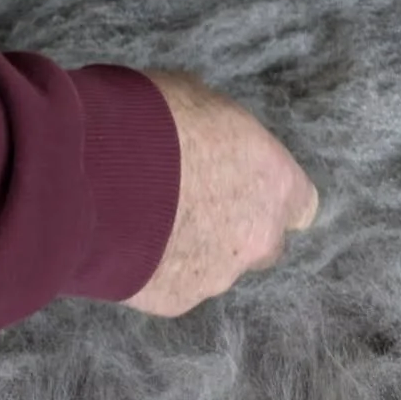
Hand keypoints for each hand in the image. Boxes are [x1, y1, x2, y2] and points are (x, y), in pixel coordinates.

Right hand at [127, 73, 317, 318]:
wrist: (98, 174)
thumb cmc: (155, 119)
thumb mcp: (198, 99)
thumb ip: (220, 134)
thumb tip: (211, 140)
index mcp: (274, 181)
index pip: (302, 204)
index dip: (274, 194)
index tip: (249, 181)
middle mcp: (257, 236)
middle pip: (264, 242)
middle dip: (237, 226)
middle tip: (194, 198)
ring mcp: (218, 275)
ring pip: (218, 266)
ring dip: (195, 245)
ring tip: (150, 216)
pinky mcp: (176, 300)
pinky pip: (176, 282)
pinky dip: (159, 265)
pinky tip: (129, 239)